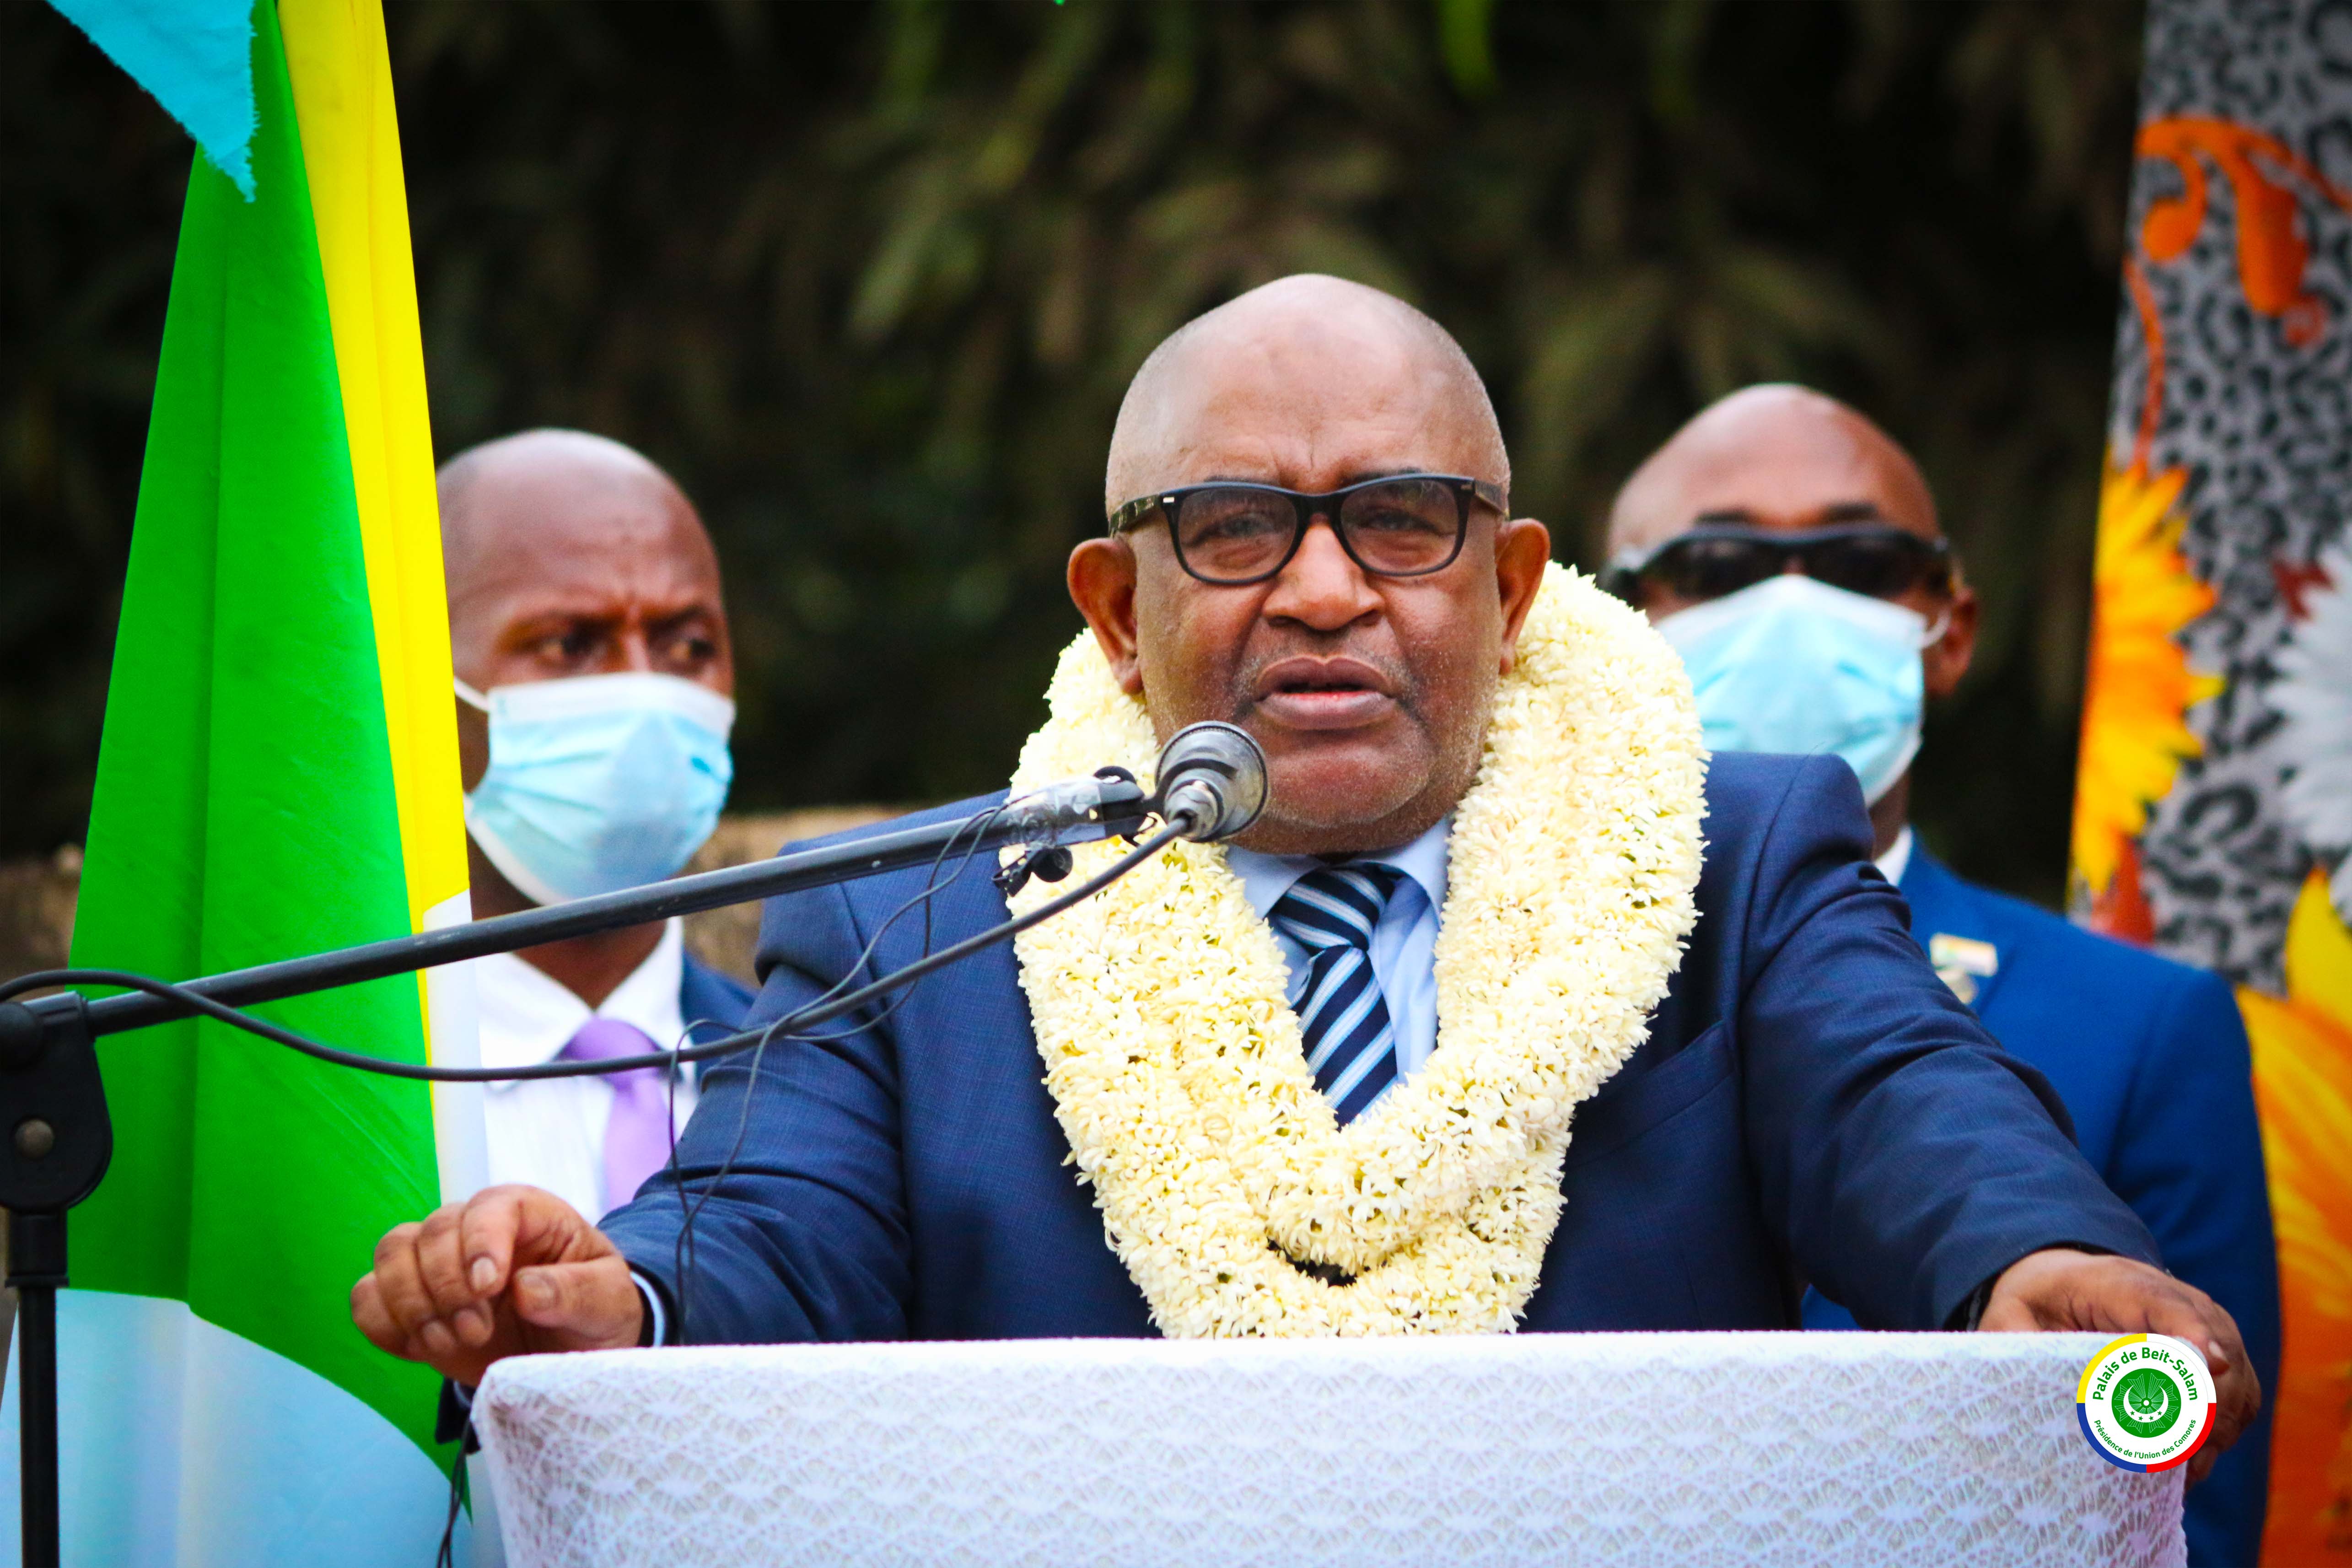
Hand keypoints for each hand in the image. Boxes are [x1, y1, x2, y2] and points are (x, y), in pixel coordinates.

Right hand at [350, 1183, 644, 1385]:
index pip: (490, 1207)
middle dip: (446, 1288)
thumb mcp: (609, 1302)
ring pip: (390, 1255)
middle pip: (430, 1232)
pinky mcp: (411, 1299)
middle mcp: (474, 1228)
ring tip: (450, 1343)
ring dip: (411, 1306)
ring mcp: (436, 1262)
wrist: (569, 1347)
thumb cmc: (594, 1311)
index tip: (488, 1288)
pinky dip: (383, 1325)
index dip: (480, 1242)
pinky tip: (420, 1347)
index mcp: (527, 1214)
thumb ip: (577, 1292)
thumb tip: (525, 1290)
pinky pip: (367, 1297)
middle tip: (478, 1331)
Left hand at [1981, 1248, 2257, 1484]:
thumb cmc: (2044, 1300)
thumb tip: (2018, 1364)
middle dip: (2201, 1409)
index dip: (2194, 1335)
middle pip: (2218, 1356)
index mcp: (2125, 1285)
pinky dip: (2220, 1434)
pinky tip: (2186, 1460)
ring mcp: (2211, 1331)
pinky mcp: (2224, 1358)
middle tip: (2169, 1454)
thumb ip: (2011, 1330)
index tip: (2210, 1366)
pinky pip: (2241, 1403)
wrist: (2073, 1283)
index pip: (2171, 1306)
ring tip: (2171, 1467)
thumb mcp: (2013, 1308)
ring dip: (2211, 1433)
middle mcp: (2182, 1303)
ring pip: (2236, 1387)